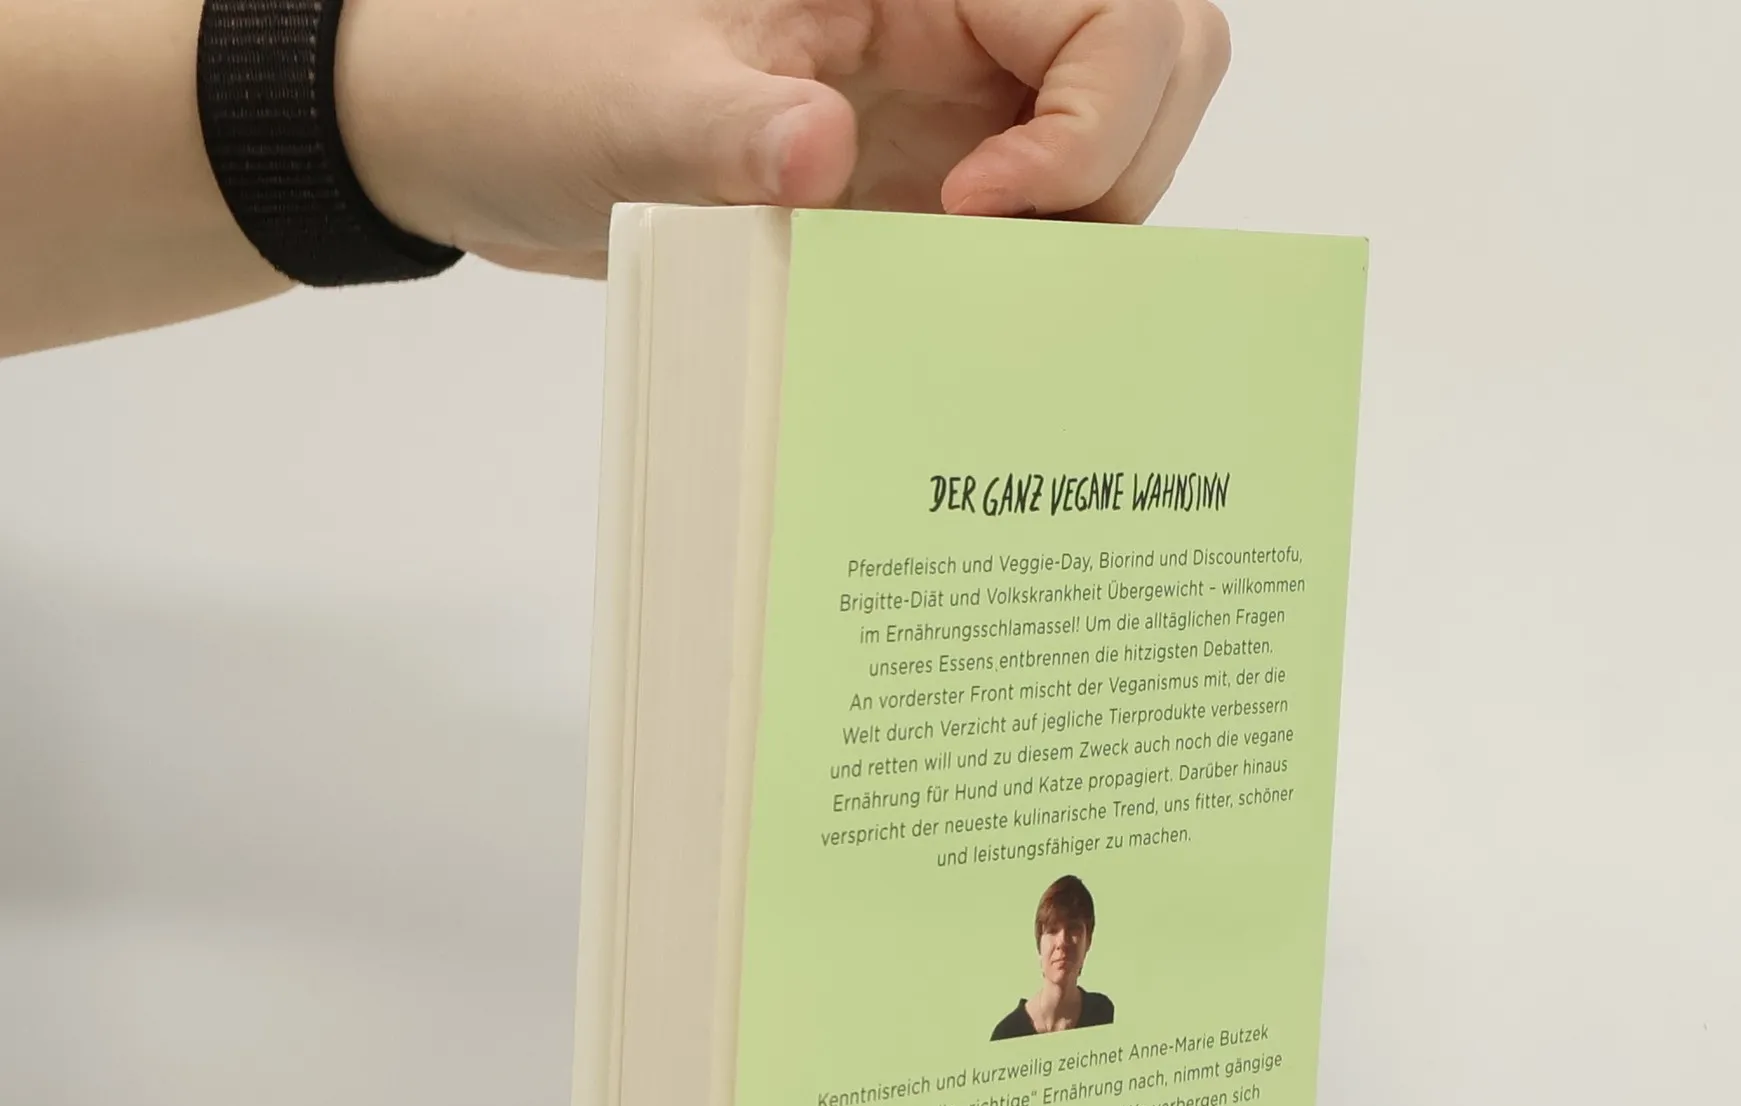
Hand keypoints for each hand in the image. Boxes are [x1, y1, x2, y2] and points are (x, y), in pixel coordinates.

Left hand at [337, 0, 1232, 276]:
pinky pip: (1037, 229)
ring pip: (1118, 151)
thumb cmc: (538, 77)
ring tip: (981, 305)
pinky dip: (1032, 284)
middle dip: (1118, 171)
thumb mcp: (632, 103)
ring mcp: (950, 107)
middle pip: (1158, 66)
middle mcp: (957, 26)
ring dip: (1085, 237)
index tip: (975, 211)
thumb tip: (823, 152)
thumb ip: (730, 128)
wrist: (479, 138)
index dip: (1089, 120)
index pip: (1113, 12)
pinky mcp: (923, 187)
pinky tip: (970, 336)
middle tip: (1003, 260)